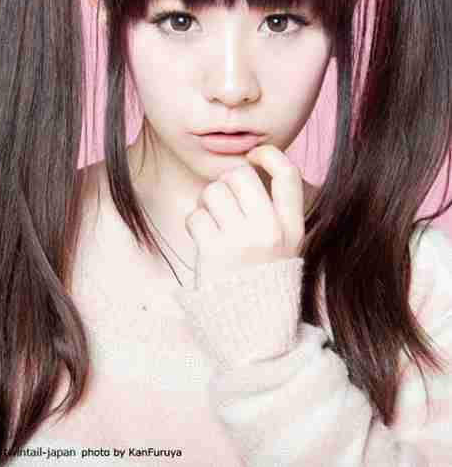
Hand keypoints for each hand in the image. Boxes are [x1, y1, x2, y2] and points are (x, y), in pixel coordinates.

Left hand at [185, 145, 305, 288]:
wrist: (251, 330)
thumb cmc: (261, 280)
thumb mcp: (285, 246)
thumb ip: (274, 212)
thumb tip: (248, 166)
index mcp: (292, 227)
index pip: (287, 174)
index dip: (268, 155)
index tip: (252, 156)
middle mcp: (270, 231)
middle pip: (241, 175)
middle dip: (226, 183)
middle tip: (224, 201)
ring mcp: (242, 241)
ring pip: (213, 191)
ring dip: (206, 202)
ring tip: (213, 222)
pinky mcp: (214, 252)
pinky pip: (195, 215)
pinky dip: (194, 224)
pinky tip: (203, 240)